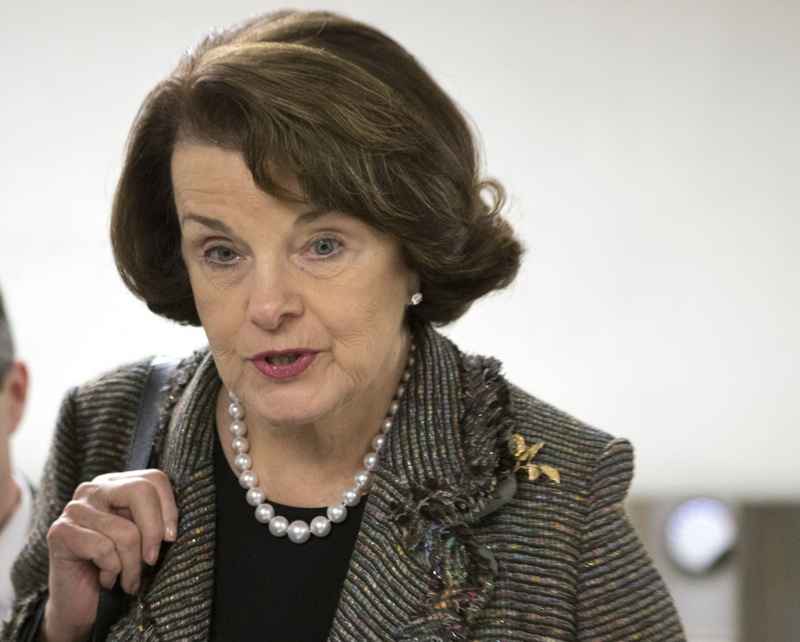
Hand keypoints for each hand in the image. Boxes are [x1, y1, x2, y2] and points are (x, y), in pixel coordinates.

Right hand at [42, 469, 177, 641]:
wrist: (79, 603)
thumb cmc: (116, 566)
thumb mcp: (141, 537)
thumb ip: (153, 519)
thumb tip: (171, 527)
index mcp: (116, 484)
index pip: (154, 479)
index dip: (169, 508)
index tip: (170, 538)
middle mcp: (93, 489)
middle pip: (141, 491)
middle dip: (153, 531)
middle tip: (152, 560)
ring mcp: (74, 508)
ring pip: (125, 530)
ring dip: (133, 565)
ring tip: (129, 579)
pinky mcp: (60, 532)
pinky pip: (103, 548)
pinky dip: (112, 570)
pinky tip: (106, 578)